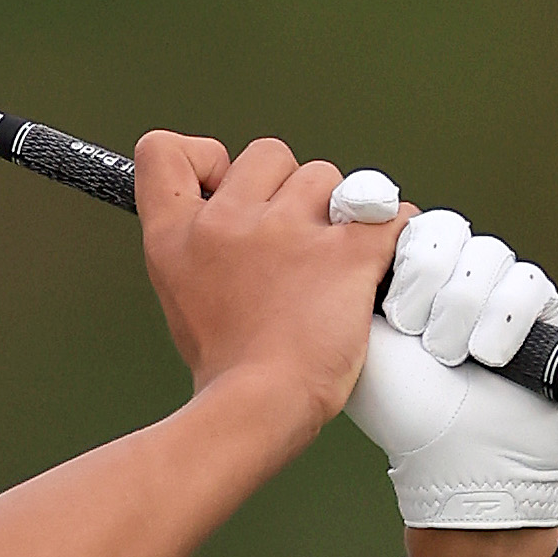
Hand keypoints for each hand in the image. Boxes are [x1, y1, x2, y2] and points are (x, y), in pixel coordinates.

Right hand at [134, 134, 398, 439]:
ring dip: (337, 212)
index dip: (204, 157)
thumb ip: (200, 243)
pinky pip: (388, 211)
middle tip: (292, 245)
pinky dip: (393, 230)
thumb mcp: (181, 292)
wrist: (262, 408)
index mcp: (177, 234)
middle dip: (288, 189)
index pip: (164, 148)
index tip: (226, 186)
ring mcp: (288, 233)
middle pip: (269, 154)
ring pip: (329, 178)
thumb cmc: (229, 364)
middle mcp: (227, 222)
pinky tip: (380, 259)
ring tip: (330, 265)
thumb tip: (226, 208)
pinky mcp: (345, 253)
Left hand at [347, 208, 557, 527]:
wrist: (454, 457)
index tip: (387, 298)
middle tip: (412, 330)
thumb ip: (346, 272)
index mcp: (404, 274)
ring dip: (459, 311)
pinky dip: (500, 324)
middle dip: (425, 282)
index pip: (405, 220)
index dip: (397, 248)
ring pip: (485, 254)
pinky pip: (525, 282)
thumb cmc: (398, 405)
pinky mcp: (539, 308)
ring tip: (446, 355)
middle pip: (445, 228)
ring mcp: (496, 288)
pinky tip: (485, 359)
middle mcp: (451, 274)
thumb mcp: (355, 333)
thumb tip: (350, 212)